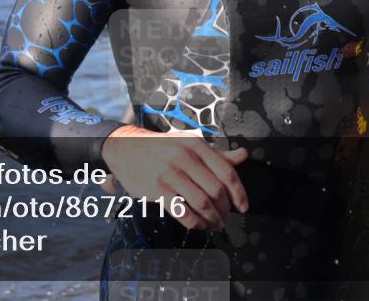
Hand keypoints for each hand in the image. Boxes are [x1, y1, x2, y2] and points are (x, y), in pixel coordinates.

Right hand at [101, 125, 249, 230]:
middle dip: (225, 209)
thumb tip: (244, 155)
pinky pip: (183, 212)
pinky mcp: (156, 189)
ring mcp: (169, 173)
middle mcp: (184, 157)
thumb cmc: (162, 148)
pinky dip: (195, 223)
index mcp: (196, 145)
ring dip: (212, 219)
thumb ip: (217, 154)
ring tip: (215, 224)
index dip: (239, 192)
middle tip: (225, 217)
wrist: (125, 147)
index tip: (243, 206)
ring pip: (201, 203)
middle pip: (216, 190)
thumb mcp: (189, 144)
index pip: (226, 171)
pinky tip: (198, 224)